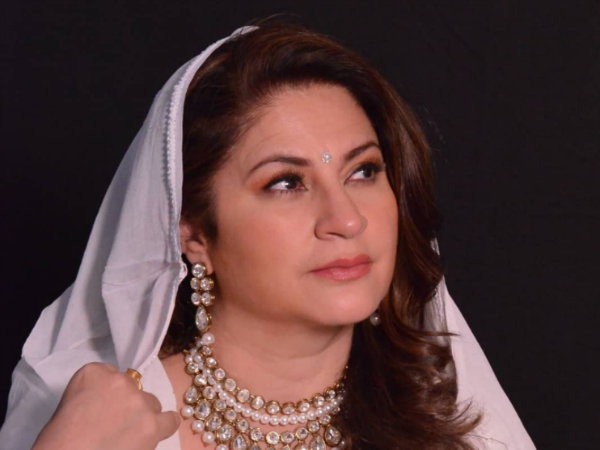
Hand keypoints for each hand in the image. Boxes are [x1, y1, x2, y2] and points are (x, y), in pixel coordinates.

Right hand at [31, 362, 179, 449]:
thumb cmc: (58, 440)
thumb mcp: (68, 404)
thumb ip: (92, 395)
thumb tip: (107, 405)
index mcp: (93, 373)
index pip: (110, 376)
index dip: (108, 396)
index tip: (100, 410)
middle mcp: (119, 381)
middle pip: (133, 389)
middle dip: (126, 405)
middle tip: (112, 426)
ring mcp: (138, 402)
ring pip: (151, 403)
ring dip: (142, 416)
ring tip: (128, 436)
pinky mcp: (151, 424)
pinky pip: (170, 420)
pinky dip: (164, 426)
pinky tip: (156, 432)